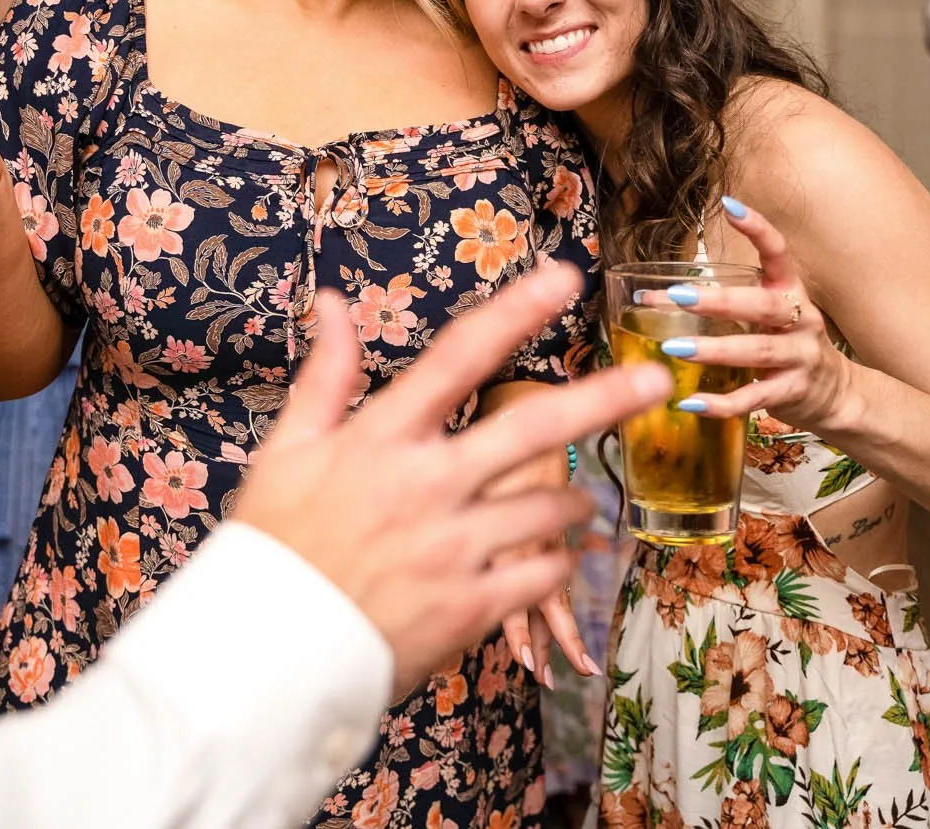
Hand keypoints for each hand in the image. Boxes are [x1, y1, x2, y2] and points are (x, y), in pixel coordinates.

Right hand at [233, 262, 670, 696]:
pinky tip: (551, 561)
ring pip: (548, 511)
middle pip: (532, 428)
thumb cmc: (277, 543)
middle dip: (603, 399)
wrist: (271, 652)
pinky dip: (556, 565)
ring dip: (574, 504)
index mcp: (383, 439)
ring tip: (582, 506)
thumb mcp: (287, 449)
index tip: (563, 277)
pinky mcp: (471, 607)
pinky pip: (542, 576)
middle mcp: (427, 485)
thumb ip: (325, 375)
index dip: (514, 312)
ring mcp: (453, 548)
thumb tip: (333, 303)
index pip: (458, 359)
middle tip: (658, 380)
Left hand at [654, 198, 855, 433]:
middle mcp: (800, 319)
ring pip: (757, 352)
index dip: (758, 229)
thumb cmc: (788, 345)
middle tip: (679, 297)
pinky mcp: (793, 392)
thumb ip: (728, 303)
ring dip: (714, 350)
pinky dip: (722, 403)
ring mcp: (800, 357)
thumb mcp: (770, 315)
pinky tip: (691, 401)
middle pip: (762, 306)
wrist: (836, 394)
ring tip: (675, 349)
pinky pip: (755, 398)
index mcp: (791, 292)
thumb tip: (658, 294)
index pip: (778, 253)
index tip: (729, 205)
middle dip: (720, 301)